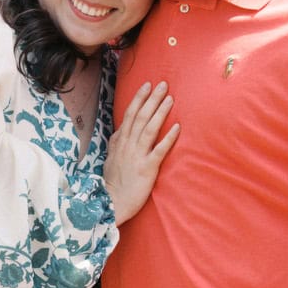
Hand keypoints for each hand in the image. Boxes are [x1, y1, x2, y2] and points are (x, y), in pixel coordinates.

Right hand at [105, 82, 178, 224]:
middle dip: (152, 99)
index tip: (147, 85)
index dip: (139, 99)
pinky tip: (177, 127)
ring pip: (149, 128)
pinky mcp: (146, 168)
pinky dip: (168, 138)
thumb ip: (117, 143)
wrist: (111, 202)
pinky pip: (159, 150)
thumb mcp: (111, 158)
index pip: (129, 114)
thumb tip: (120, 131)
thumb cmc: (113, 182)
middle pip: (140, 117)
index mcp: (119, 141)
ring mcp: (137, 156)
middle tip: (163, 84)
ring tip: (170, 99)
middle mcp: (128, 145)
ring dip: (160, 112)